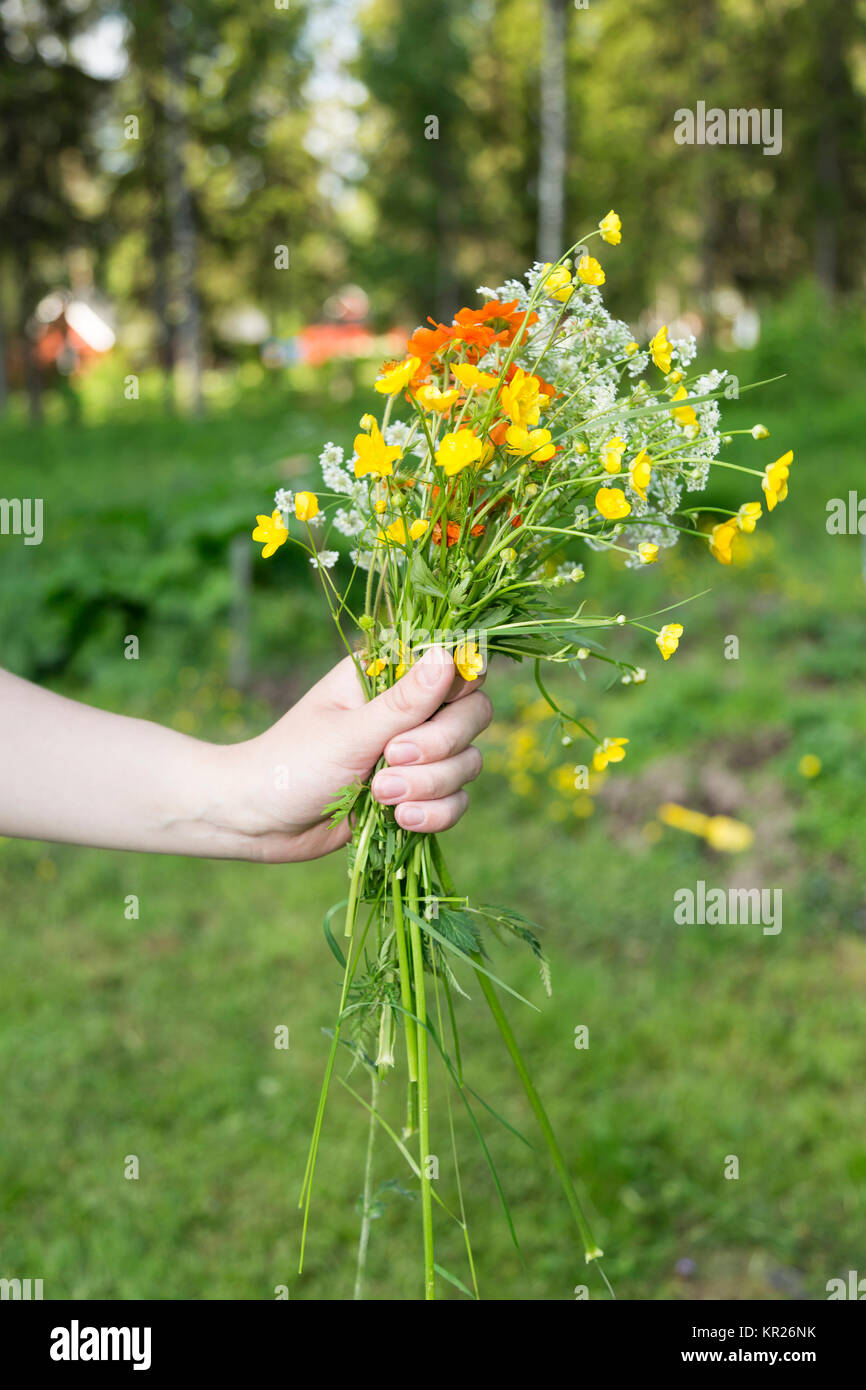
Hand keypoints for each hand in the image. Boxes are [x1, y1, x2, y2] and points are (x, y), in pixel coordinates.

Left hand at [225, 646, 491, 862]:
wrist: (262, 822)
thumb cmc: (293, 764)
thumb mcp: (349, 732)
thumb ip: (404, 701)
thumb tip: (449, 653)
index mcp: (389, 674)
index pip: (456, 665)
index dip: (457, 689)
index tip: (427, 716)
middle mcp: (410, 709)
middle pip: (473, 716)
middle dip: (440, 747)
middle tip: (391, 759)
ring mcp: (417, 753)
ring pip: (468, 763)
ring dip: (430, 785)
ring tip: (378, 796)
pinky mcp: (417, 794)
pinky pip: (456, 801)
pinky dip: (435, 814)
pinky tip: (401, 821)